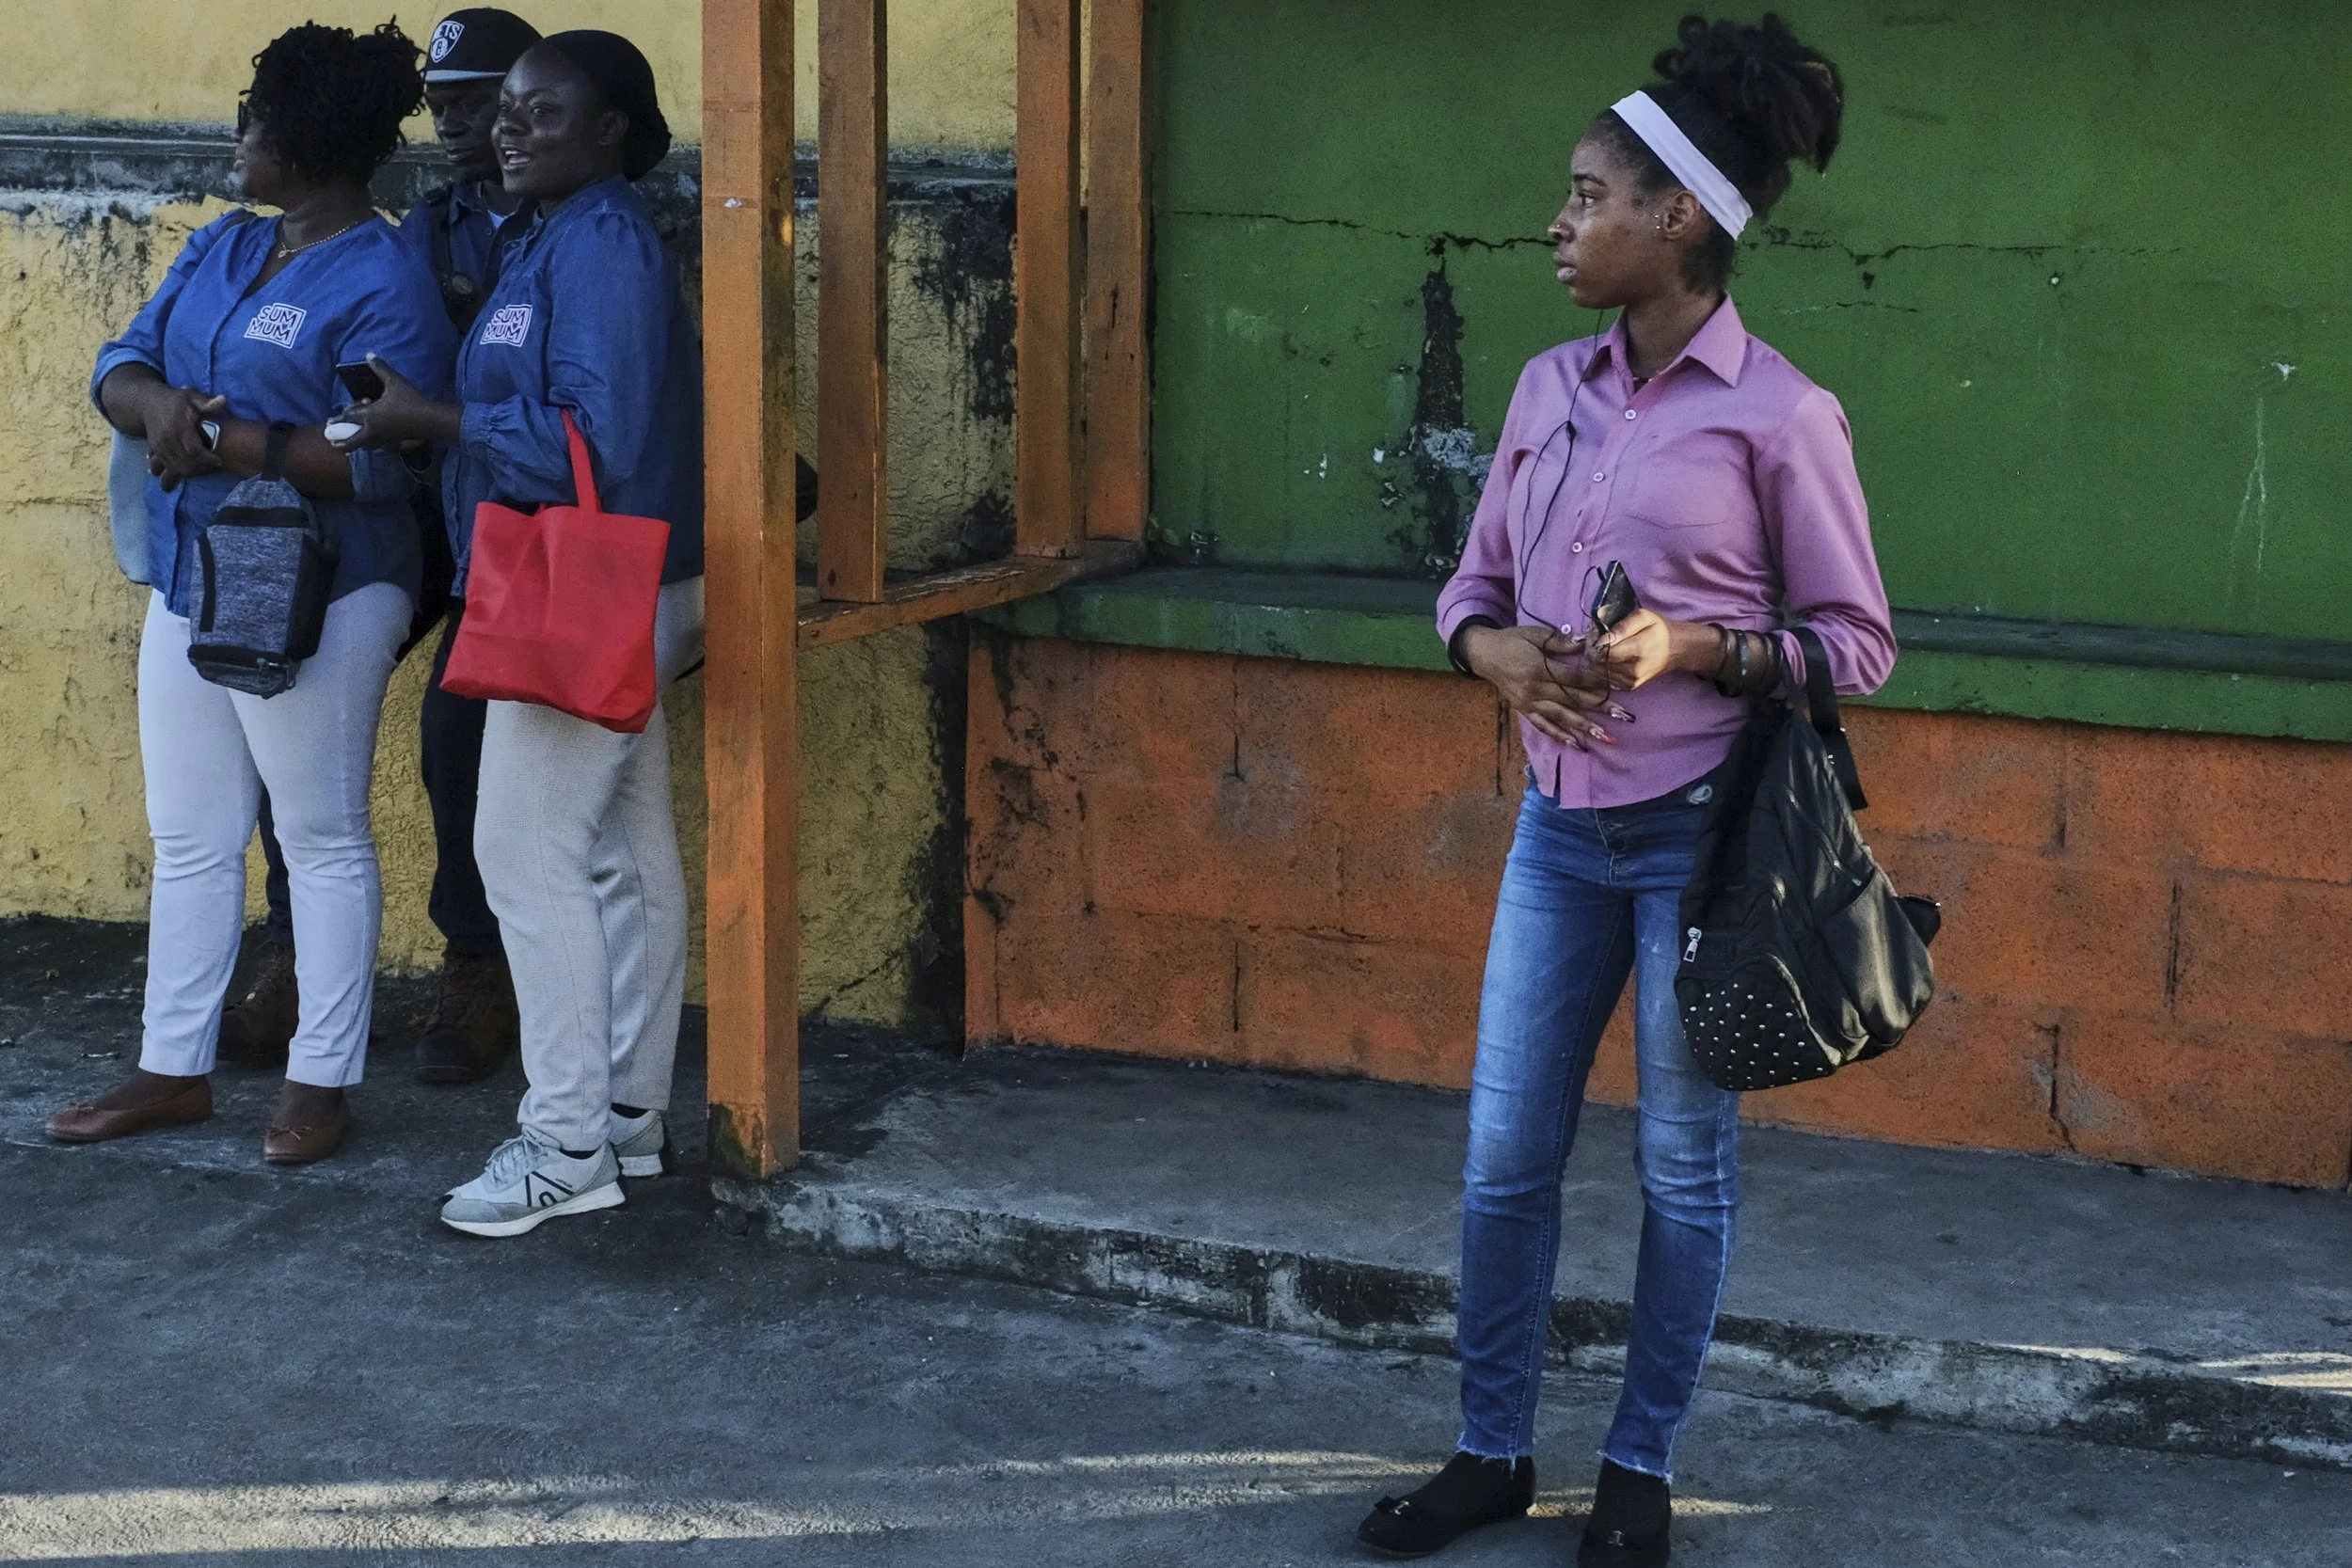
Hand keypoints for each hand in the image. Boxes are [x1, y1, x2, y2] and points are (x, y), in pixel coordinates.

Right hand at [142, 385, 228, 485]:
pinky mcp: (155, 451)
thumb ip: (206, 402)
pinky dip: (180, 472)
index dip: (208, 459)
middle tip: (214, 465)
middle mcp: (167, 439)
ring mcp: (159, 447)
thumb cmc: (174, 400)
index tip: (219, 460)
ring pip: (177, 468)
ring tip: (204, 467)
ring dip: (192, 472)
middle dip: (202, 468)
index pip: (195, 451)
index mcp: (179, 427)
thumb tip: (223, 400)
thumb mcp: (191, 396)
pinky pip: (168, 467)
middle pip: (186, 463)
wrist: (146, 403)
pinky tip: (191, 468)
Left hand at [328, 354, 460, 450]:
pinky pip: (375, 446)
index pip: (349, 417)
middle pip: (351, 441)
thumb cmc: (411, 400)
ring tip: (350, 442)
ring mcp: (383, 438)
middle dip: (340, 443)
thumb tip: (369, 355)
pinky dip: (368, 445)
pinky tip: (370, 442)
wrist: (430, 420)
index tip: (329, 422)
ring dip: (355, 444)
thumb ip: (380, 368)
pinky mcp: (392, 441)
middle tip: (332, 442)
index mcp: (370, 415)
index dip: (338, 419)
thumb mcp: (395, 381)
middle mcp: (373, 429)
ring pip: (363, 446)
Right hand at [1461, 623, 1633, 750]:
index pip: (1575, 678)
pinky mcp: (1524, 710)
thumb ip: (1560, 641)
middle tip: (1623, 716)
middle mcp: (1535, 689)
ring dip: (1585, 727)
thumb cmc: (1511, 640)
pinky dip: (1560, 736)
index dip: (1597, 683)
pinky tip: (1577, 745)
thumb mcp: (1535, 634)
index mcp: (1539, 667)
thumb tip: (1586, 643)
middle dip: (1600, 708)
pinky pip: (1544, 726)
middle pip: (1573, 700)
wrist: (1483, 654)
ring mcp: (1529, 702)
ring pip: (1561, 717)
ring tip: (1605, 737)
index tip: (1619, 687)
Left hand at [1592, 609, 1716, 691]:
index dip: (1595, 642)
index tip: (1596, 633)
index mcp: (1639, 650)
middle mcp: (1634, 671)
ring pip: (1599, 672)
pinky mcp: (1629, 688)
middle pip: (1599, 663)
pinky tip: (1611, 658)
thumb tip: (1603, 640)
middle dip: (1593, 650)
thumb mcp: (1644, 617)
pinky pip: (1605, 679)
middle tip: (1598, 639)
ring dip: (1597, 659)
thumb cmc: (1659, 629)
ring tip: (1606, 647)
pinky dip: (1603, 668)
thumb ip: (1622, 626)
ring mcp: (1632, 682)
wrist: (1676, 649)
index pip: (1604, 652)